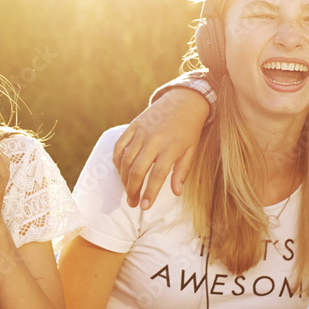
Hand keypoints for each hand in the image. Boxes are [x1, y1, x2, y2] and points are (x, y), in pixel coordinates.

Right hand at [113, 88, 209, 208]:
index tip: (145, 207)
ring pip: (126, 160)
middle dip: (133, 189)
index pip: (158, 175)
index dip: (150, 193)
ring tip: (128, 191)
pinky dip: (117, 161)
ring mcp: (141, 132)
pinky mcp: (133, 126)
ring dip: (124, 179)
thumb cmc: (189, 130)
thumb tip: (176, 193)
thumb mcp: (191, 151)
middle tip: (133, 203)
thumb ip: (182, 172)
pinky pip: (119, 146)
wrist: (183, 101)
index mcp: (171, 148)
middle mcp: (154, 140)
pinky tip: (121, 172)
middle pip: (138, 170)